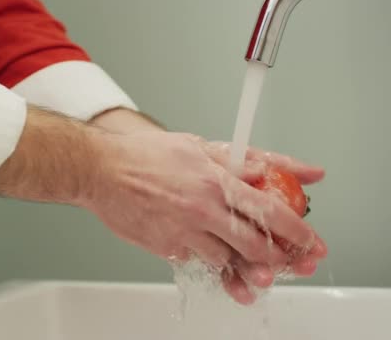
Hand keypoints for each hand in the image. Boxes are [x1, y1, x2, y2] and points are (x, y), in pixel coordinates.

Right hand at [79, 131, 325, 303]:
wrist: (101, 171)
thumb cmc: (143, 156)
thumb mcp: (194, 146)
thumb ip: (234, 160)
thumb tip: (264, 170)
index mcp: (215, 182)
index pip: (269, 211)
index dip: (297, 230)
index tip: (310, 240)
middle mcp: (203, 211)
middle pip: (255, 246)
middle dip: (277, 258)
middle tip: (286, 260)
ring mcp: (183, 233)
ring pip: (227, 261)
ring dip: (242, 263)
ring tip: (251, 263)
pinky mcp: (166, 248)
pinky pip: (197, 263)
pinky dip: (209, 260)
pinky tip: (211, 253)